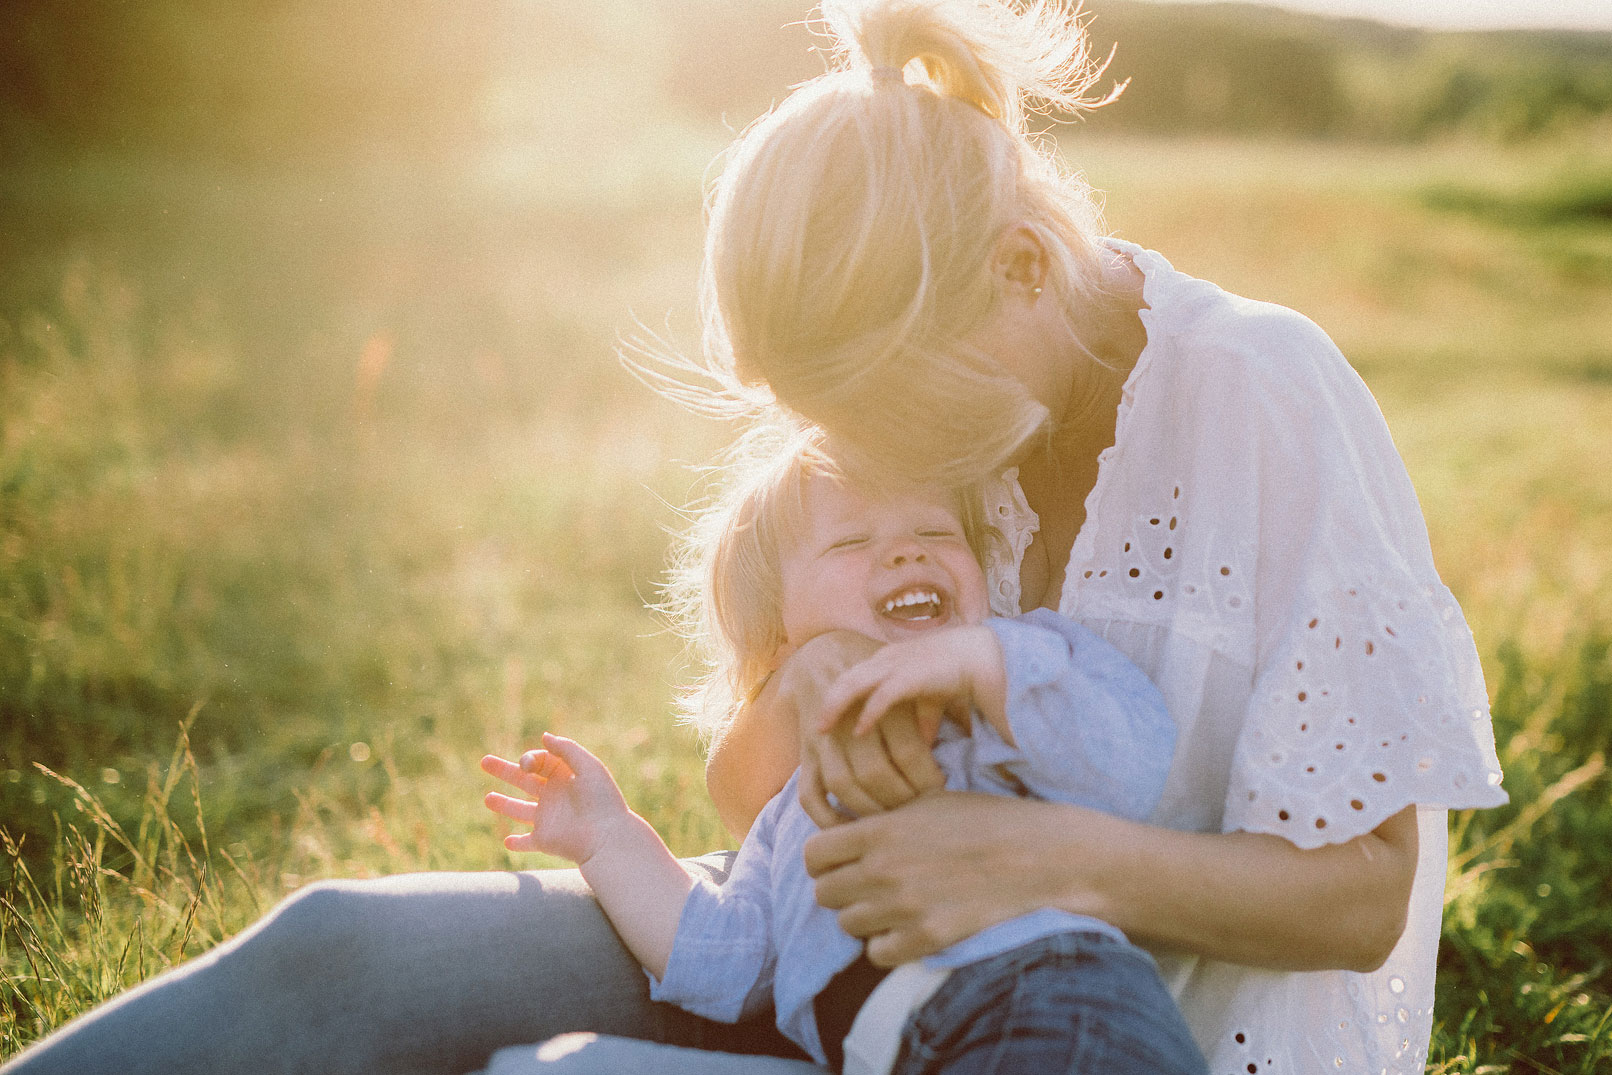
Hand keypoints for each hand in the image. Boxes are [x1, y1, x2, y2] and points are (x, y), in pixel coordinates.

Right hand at [481, 733, 629, 864]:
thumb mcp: (588, 766)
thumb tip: (544, 737)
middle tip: (484, 761)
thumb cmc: (602, 799)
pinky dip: (517, 843)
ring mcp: (547, 818)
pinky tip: (507, 841)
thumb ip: (566, 749)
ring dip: (504, 804)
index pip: (539, 761)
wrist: (607, 836)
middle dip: (504, 770)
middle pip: (523, 780)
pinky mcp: (544, 840)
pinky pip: (527, 843)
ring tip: (487, 799)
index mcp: (564, 776)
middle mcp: (554, 795)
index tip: (526, 765)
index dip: (528, 759)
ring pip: (520, 810)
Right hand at [777, 632, 945, 828]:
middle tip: (920, 809)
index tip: (941, 787)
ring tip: (892, 818)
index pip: (907, 750)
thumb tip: (946, 757)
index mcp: (879, 698)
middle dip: (901, 798)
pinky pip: (809, 794)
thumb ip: (927, 715)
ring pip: (843, 783)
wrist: (822, 657)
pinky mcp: (804, 756)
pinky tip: (851, 827)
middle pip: (875, 771)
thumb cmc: (876, 676)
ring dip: (869, 808)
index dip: (927, 776)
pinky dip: (827, 817)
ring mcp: (822, 740)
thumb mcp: (905, 683)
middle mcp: (847, 719)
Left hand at [804, 791, 1064, 965]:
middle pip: (824, 894)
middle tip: (868, 886)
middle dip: (843, 889)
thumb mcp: (927, 800)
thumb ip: (880, 816)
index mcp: (879, 830)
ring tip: (893, 906)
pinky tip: (909, 928)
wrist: (1039, 855)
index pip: (813, 855)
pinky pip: (878, 954)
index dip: (824, 860)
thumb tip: (843, 826)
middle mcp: (883, 869)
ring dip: (865, 918)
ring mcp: (903, 907)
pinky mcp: (926, 938)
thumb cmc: (985, 820)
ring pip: (848, 925)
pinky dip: (888, 944)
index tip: (843, 862)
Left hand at [817, 625, 1004, 738]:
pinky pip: (882, 696)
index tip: (824, 717)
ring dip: (835, 707)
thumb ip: (923, 717)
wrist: (979, 654)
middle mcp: (885, 660)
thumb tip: (922, 744)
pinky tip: (859, 731)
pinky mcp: (910, 676)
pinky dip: (868, 714)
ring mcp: (895, 666)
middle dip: (826, 702)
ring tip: (822, 729)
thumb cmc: (956, 671)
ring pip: (853, 684)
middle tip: (814, 727)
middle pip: (844, 678)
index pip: (852, 675)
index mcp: (887, 660)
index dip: (836, 696)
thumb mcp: (933, 696)